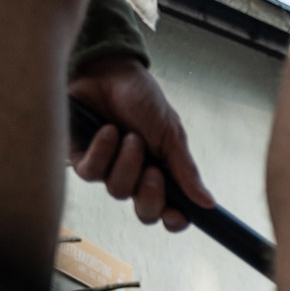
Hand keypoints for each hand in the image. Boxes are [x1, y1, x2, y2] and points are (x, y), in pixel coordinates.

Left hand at [67, 56, 213, 230]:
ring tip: (129, 135)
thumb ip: (186, 171)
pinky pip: (91, 172)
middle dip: (150, 196)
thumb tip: (208, 203)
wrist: (109, 71)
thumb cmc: (142, 99)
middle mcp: (135, 176)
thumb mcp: (172, 135)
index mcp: (162, 173)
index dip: (174, 219)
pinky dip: (102, 152)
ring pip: (118, 191)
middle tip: (153, 172)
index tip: (177, 214)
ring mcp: (108, 169)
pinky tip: (107, 131)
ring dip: (126, 163)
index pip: (169, 210)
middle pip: (144, 212)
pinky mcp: (81, 158)